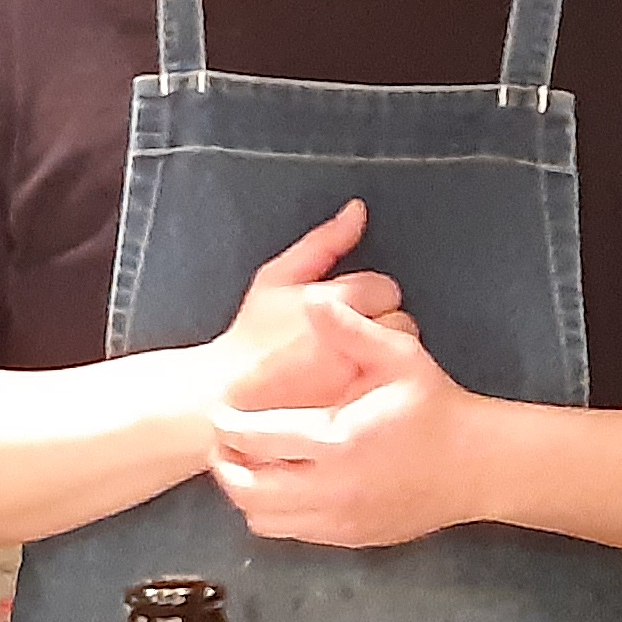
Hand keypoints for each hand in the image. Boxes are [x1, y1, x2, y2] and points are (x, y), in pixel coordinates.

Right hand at [202, 203, 412, 417]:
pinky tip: (350, 387)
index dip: (368, 297)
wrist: (221, 396)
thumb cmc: (249, 337)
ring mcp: (354, 377)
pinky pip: (386, 390)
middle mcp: (349, 337)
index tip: (347, 310)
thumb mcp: (276, 278)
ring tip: (349, 364)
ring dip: (381, 357)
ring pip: (397, 359)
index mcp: (333, 300)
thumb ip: (323, 242)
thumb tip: (358, 210)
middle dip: (379, 326)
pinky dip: (374, 386)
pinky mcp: (354, 411)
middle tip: (348, 338)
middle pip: (400, 322)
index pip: (384, 288)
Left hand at [208, 297, 492, 548]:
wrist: (479, 466)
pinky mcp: (349, 539)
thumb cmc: (437, 407)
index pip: (255, 440)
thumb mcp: (400, 356)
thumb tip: (312, 300)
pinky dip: (274, 511)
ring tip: (249, 462)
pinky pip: (291, 533)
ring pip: (262, 519)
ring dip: (247, 492)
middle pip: (247, 489)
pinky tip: (283, 482)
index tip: (220, 410)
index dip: (227, 424)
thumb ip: (351, 329)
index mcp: (336, 443)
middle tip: (225, 439)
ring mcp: (340, 521)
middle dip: (227, 463)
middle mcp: (332, 490)